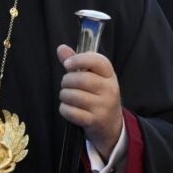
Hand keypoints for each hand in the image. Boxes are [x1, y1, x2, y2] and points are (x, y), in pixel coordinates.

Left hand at [56, 44, 122, 160]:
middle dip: (66, 81)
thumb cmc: (98, 96)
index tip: (67, 63)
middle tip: (67, 84)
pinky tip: (69, 109)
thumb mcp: (94, 78)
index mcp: (110, 75)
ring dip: (64, 96)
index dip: (80, 59)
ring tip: (69, 97)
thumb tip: (61, 48)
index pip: (98, 61)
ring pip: (72, 95)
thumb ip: (78, 63)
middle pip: (80, 79)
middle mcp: (110, 89)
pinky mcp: (93, 120)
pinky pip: (69, 111)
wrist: (111, 124)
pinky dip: (64, 109)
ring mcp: (103, 105)